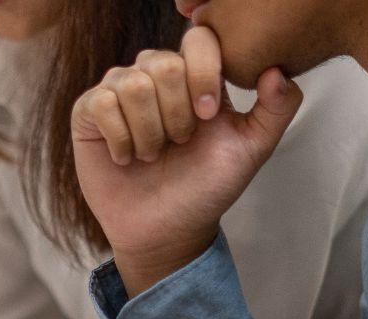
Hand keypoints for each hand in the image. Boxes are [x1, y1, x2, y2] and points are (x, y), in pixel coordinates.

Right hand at [71, 26, 302, 295]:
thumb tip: (278, 70)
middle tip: (179, 144)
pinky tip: (127, 158)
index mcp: (195, 74)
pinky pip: (101, 103)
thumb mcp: (251, 150)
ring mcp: (120, 90)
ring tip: (152, 155)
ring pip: (131, 83)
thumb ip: (276, 109)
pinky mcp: (89, 111)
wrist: (167, 230)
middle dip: (177, 114)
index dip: (204, 75)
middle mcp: (156, 75)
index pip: (198, 40)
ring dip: (149, 132)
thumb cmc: (206, 188)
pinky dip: (121, 138)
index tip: (209, 117)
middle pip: (164, 63)